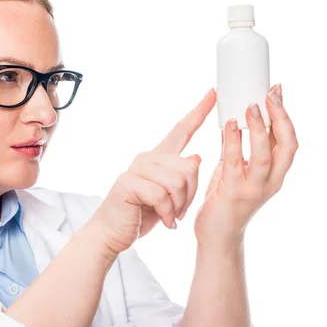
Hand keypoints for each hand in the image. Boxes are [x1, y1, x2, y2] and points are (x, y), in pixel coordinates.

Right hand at [91, 88, 215, 255]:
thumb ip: (181, 176)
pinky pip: (161, 195)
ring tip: (170, 217)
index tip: (213, 93)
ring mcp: (136, 168)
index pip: (182, 129)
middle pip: (188, 166)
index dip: (199, 112)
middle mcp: (147, 158)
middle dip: (190, 195)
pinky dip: (167, 213)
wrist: (113, 233)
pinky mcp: (128, 183)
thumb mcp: (169, 196)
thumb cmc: (141, 214)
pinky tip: (163, 222)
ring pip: (178, 180)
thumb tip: (197, 156)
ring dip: (178, 206)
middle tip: (179, 212)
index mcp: (159, 158)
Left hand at [195, 83, 298, 249]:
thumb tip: (235, 119)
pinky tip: (230, 125)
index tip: (276, 90)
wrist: (217, 235)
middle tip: (269, 94)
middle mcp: (271, 180)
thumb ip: (237, 148)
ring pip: (266, 155)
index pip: (288, 140)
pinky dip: (235, 142)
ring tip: (251, 106)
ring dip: (261, 129)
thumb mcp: (235, 170)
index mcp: (275, 173)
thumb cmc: (225, 200)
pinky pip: (236, 163)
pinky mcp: (235, 193)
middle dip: (281, 117)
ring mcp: (255, 188)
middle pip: (287, 145)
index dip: (285, 114)